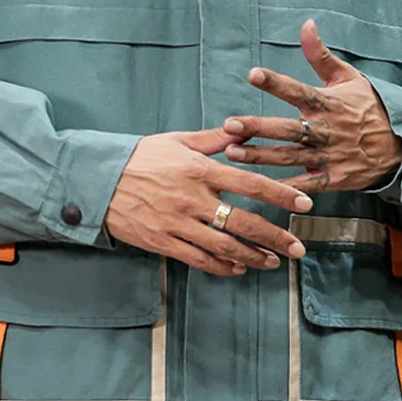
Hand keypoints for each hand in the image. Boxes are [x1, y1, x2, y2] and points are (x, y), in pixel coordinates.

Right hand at [104, 127, 312, 276]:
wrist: (96, 180)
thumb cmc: (138, 157)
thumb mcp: (176, 141)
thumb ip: (212, 140)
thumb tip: (242, 132)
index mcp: (199, 170)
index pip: (250, 184)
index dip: (281, 195)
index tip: (305, 204)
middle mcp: (192, 199)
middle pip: (244, 222)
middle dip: (276, 238)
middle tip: (298, 248)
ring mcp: (177, 224)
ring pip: (225, 247)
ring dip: (253, 257)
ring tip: (273, 262)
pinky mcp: (163, 242)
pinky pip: (199, 259)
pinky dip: (222, 266)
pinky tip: (238, 268)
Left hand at [221, 19, 401, 194]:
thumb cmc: (369, 107)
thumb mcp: (348, 77)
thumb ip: (321, 55)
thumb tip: (306, 24)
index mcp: (328, 103)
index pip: (298, 90)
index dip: (276, 82)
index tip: (253, 74)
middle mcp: (326, 129)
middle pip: (287, 128)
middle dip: (257, 126)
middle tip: (230, 125)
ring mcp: (329, 155)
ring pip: (289, 156)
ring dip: (260, 156)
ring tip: (231, 153)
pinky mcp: (334, 178)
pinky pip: (307, 184)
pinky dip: (287, 188)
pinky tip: (261, 187)